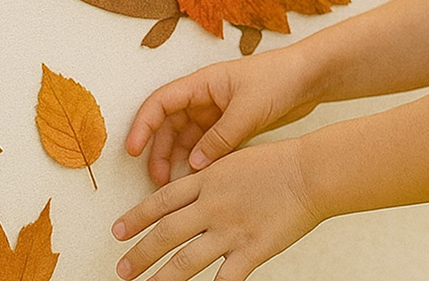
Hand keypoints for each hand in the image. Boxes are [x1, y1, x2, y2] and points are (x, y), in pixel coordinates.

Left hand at [113, 139, 321, 280]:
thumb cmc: (279, 163)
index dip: (135, 218)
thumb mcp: (236, 160)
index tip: (117, 231)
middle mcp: (213, 205)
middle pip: (166, 233)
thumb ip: (211, 177)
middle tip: (123, 269)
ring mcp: (232, 228)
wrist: (311, 172)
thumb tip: (189, 190)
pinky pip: (226, 277)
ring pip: (186, 259)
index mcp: (208, 179)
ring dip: (163, 277)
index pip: (161, 201)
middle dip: (140, 254)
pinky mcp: (253, 248)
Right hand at [126, 49, 322, 185]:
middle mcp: (205, 97)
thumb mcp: (247, 110)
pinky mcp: (233, 126)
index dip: (142, 126)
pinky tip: (200, 181)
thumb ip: (220, 138)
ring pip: (187, 139)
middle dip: (160, 152)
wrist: (312, 78)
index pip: (160, 103)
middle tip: (159, 181)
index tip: (134, 151)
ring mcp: (218, 112)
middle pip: (169, 125)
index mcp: (203, 83)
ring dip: (179, 160)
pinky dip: (201, 162)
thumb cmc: (280, 80)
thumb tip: (193, 165)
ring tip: (177, 187)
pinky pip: (207, 146)